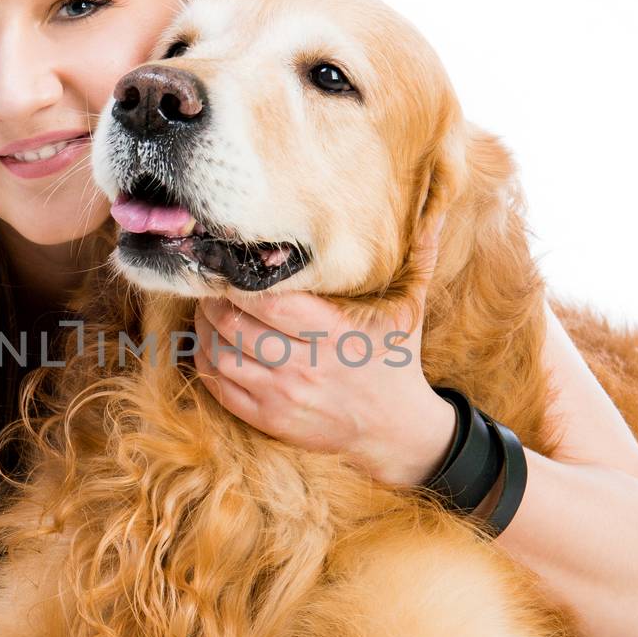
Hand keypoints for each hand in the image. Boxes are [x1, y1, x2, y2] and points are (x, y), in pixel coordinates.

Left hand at [192, 213, 455, 485]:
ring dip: (203, 331)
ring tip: (205, 311)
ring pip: (221, 358)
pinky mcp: (271, 420)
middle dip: (213, 302)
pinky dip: (206, 363)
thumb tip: (435, 206)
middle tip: (208, 284)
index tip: (228, 266)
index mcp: (335, 334)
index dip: (238, 285)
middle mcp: (305, 367)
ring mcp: (284, 397)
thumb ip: (419, 256)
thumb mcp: (410, 310)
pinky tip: (208, 345)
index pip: (270, 304)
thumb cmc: (397, 361)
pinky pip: (221, 390)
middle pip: (235, 327)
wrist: (396, 430)